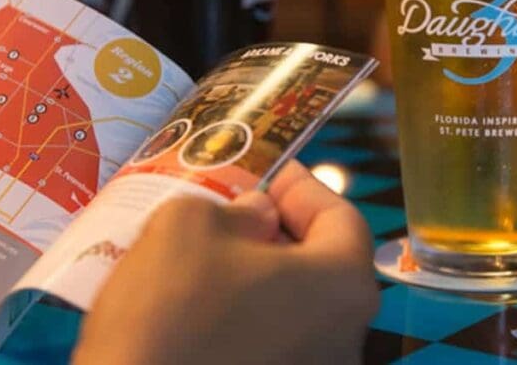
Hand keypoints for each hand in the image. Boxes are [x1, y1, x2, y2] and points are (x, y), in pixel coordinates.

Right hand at [74, 163, 378, 364]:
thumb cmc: (170, 309)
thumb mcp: (189, 227)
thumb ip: (235, 208)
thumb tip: (258, 216)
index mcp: (343, 287)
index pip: (341, 218)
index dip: (300, 186)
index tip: (264, 170)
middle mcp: (346, 340)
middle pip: (321, 268)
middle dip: (277, 231)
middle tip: (232, 207)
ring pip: (293, 310)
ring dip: (256, 278)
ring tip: (207, 254)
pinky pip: (269, 346)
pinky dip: (243, 320)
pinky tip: (198, 307)